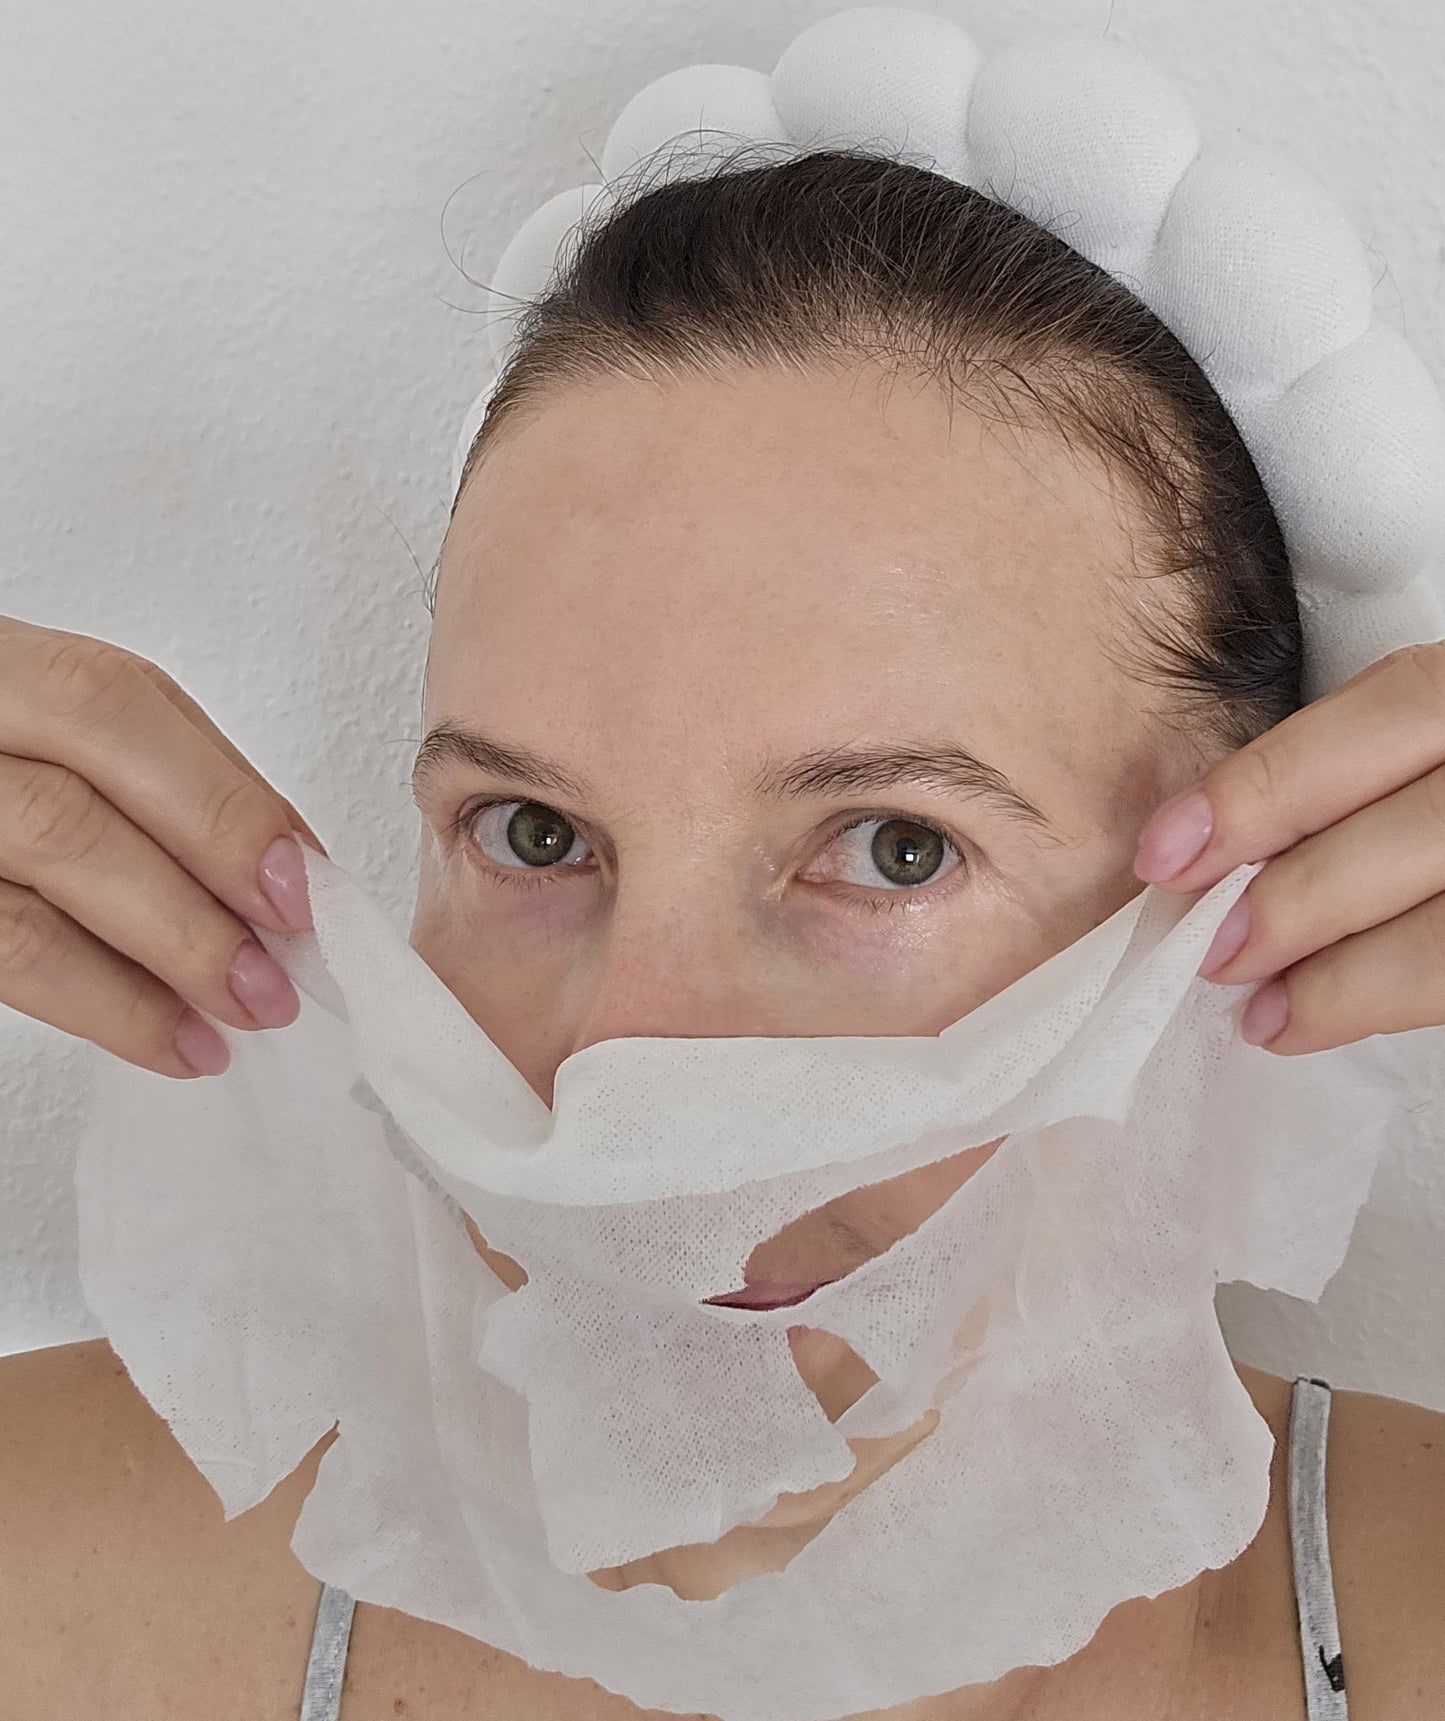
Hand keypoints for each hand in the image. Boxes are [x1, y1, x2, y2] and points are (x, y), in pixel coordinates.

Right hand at [0, 617, 326, 1078]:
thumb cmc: (8, 751)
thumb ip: (172, 771)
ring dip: (149, 982)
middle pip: (60, 821)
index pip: (103, 709)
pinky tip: (166, 1037)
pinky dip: (98, 1008)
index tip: (299, 884)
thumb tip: (289, 863)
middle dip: (191, 909)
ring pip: (22, 918)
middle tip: (274, 975)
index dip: (212, 802)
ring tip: (234, 1020)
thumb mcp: (71, 720)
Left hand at [1133, 640, 1444, 1054]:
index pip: (1392, 711)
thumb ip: (1353, 773)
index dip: (1270, 785)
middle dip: (1300, 896)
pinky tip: (1310, 1021)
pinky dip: (1380, 1003)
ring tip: (1260, 1007)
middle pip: (1424, 828)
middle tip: (1212, 948)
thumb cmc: (1438, 783)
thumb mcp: (1423, 740)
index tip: (1168, 852)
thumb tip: (1210, 849)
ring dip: (1339, 977)